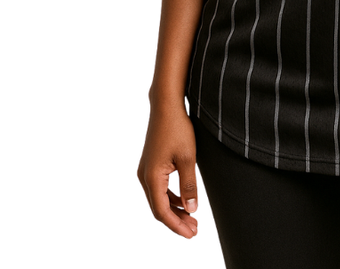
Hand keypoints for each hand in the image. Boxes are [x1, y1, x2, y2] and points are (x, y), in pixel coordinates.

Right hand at [137, 104, 199, 237]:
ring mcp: (146, 170)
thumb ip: (189, 185)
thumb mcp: (188, 158)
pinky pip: (160, 188)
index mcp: (152, 177)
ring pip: (159, 199)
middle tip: (194, 230)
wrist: (166, 106)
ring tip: (192, 219)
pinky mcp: (151, 164)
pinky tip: (184, 202)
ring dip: (174, 210)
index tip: (191, 234)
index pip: (162, 211)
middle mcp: (145, 176)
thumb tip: (191, 209)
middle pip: (159, 208)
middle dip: (176, 221)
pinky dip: (171, 198)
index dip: (176, 225)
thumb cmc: (177, 128)